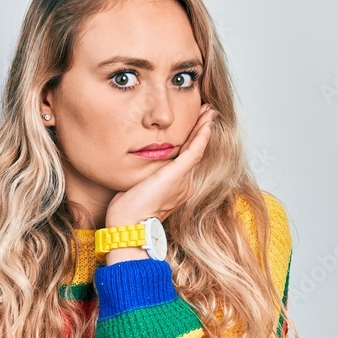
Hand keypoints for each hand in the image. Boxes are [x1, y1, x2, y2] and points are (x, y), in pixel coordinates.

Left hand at [107, 103, 217, 225]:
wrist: (129, 226)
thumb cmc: (128, 212)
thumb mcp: (137, 188)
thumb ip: (144, 176)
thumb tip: (138, 163)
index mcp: (176, 188)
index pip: (187, 159)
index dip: (193, 141)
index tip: (196, 126)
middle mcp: (184, 184)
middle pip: (196, 152)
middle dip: (202, 131)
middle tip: (208, 113)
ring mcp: (183, 181)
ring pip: (197, 149)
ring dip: (204, 128)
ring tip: (209, 112)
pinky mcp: (177, 176)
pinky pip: (194, 151)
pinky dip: (200, 136)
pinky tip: (205, 123)